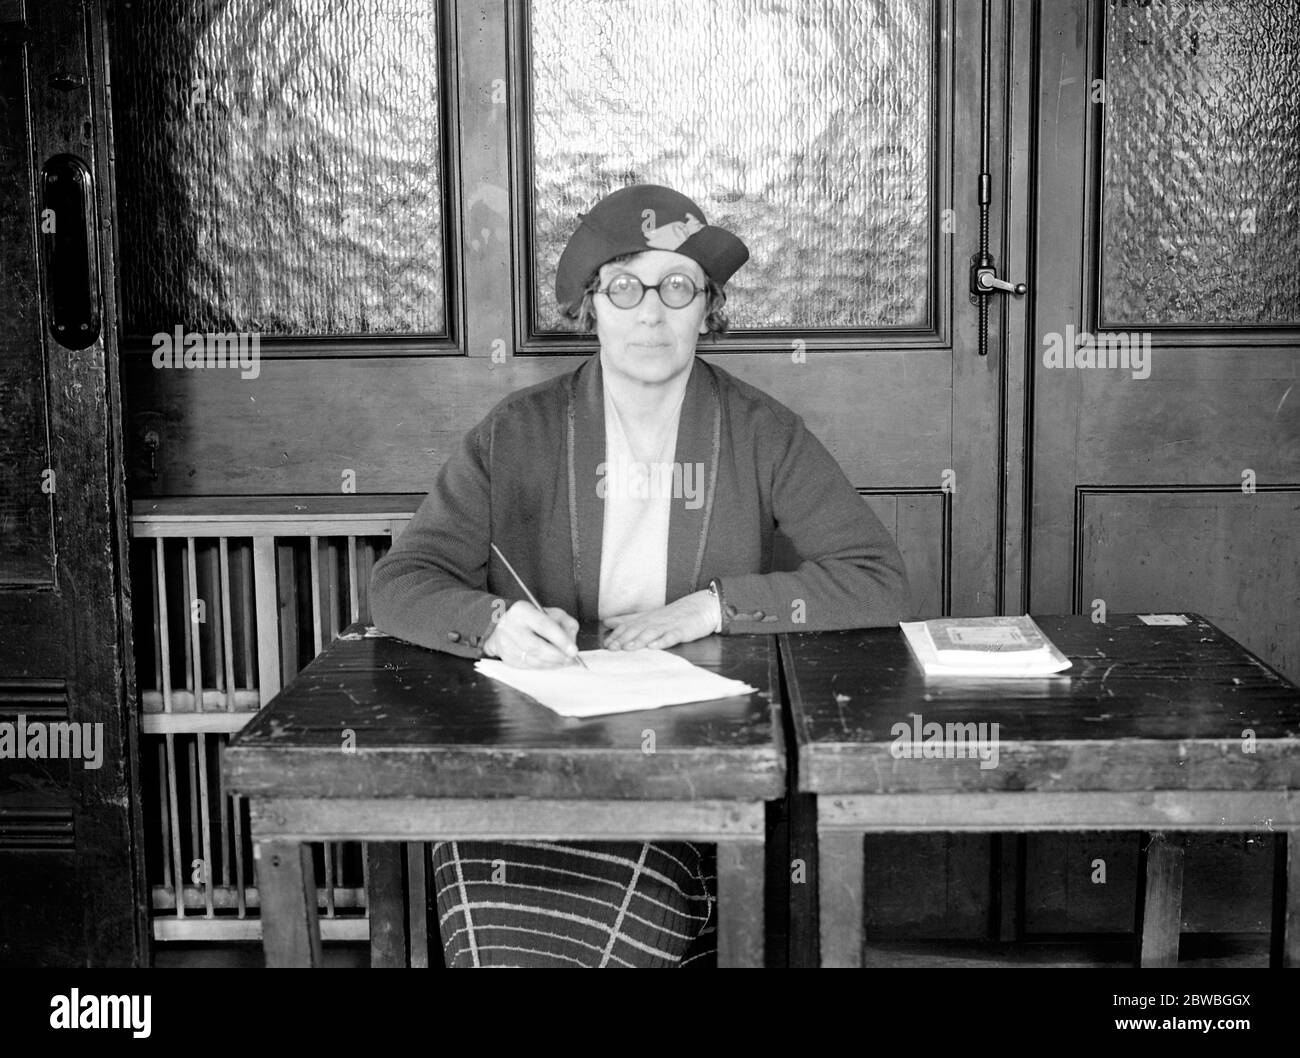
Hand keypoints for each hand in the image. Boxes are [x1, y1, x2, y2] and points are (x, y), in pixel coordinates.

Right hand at [483, 601, 580, 667]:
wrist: (506, 625)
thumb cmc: (532, 619)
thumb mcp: (551, 613)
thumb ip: (565, 623)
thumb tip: (571, 642)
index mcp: (522, 611)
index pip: (543, 625)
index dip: (560, 640)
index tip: (574, 650)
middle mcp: (510, 627)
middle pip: (536, 646)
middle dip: (557, 656)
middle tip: (571, 659)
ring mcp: (505, 644)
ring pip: (532, 660)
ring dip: (552, 663)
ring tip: (564, 661)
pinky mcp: (506, 657)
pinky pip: (528, 666)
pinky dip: (544, 666)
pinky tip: (552, 663)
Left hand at [602, 590, 719, 650]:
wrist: (702, 607)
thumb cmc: (675, 614)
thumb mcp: (650, 616)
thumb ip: (629, 619)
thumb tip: (608, 622)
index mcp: (647, 618)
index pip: (629, 626)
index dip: (616, 635)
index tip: (605, 644)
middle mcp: (655, 621)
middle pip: (637, 629)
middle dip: (623, 639)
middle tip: (611, 648)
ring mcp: (669, 625)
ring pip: (651, 632)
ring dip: (639, 640)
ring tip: (628, 648)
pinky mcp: (682, 630)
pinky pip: (671, 636)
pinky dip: (662, 641)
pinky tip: (654, 646)